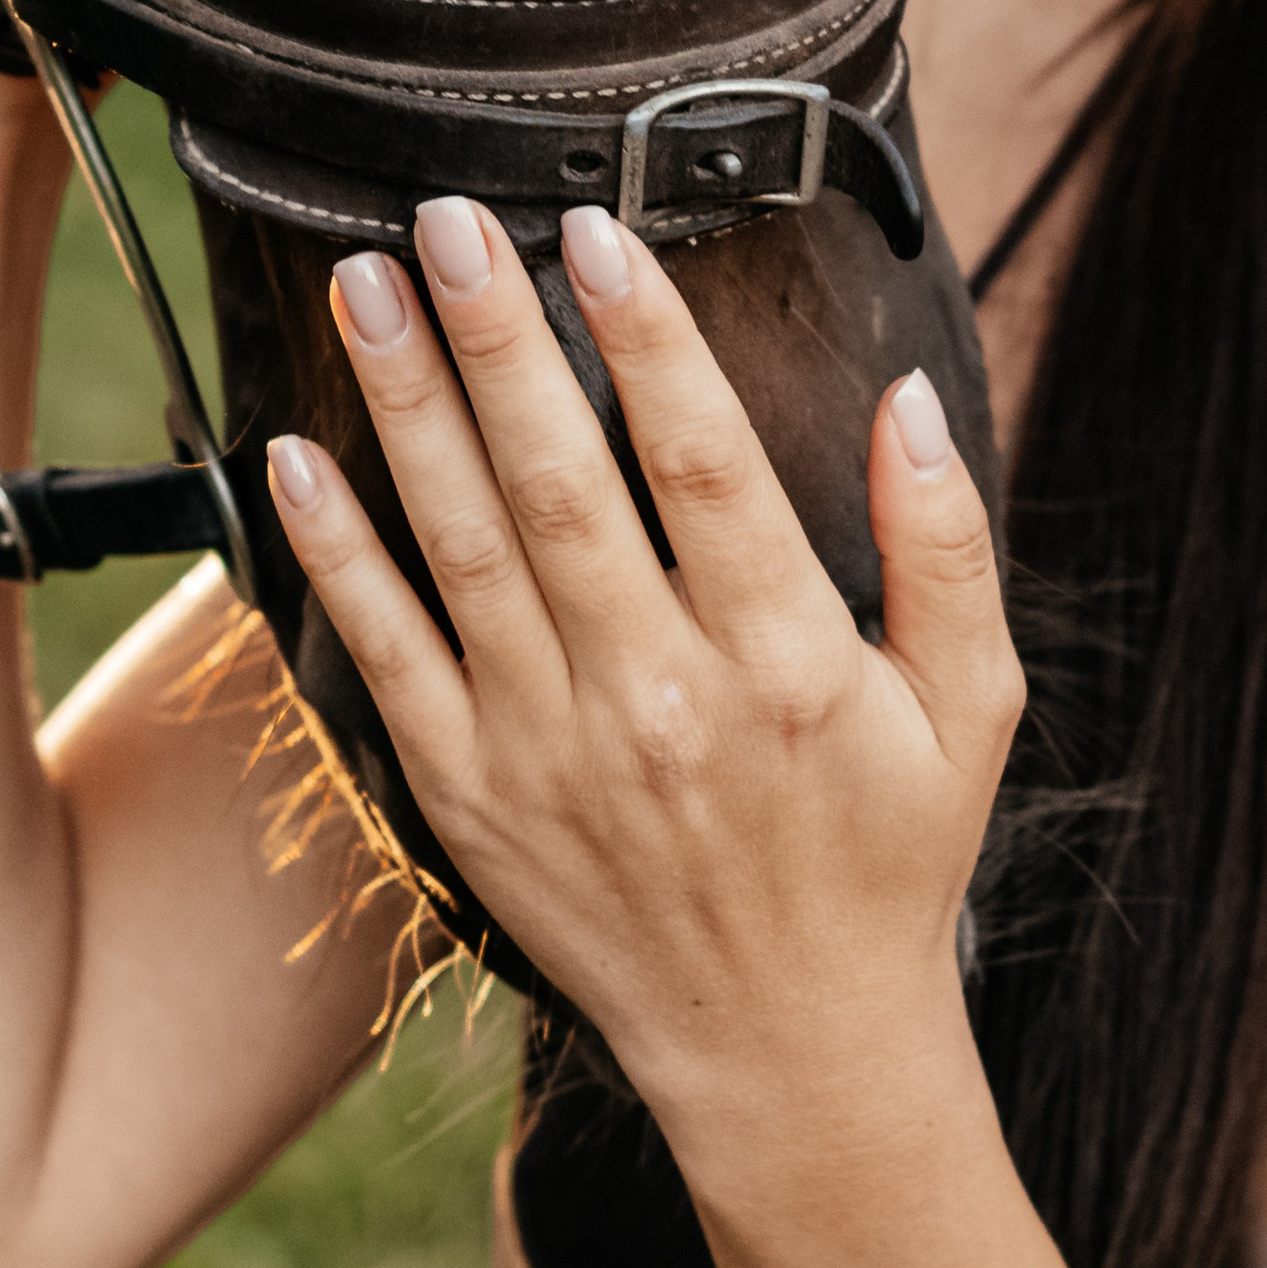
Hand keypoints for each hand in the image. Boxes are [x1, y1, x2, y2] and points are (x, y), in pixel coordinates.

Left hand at [265, 200, 1022, 1156]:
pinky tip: (298, 454)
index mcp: (785, 665)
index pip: (702, 465)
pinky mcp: (471, 798)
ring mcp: (551, 751)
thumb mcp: (967, 707)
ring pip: (462, 547)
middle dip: (496, 338)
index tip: (596, 231)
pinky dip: (338, 553)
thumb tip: (910, 401)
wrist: (786, 1049)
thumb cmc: (883, 859)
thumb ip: (944, 546)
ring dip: (407, 406)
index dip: (647, 339)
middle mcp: (660, 701)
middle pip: (559, 485)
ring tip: (364, 286)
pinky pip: (389, 654)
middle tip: (442, 218)